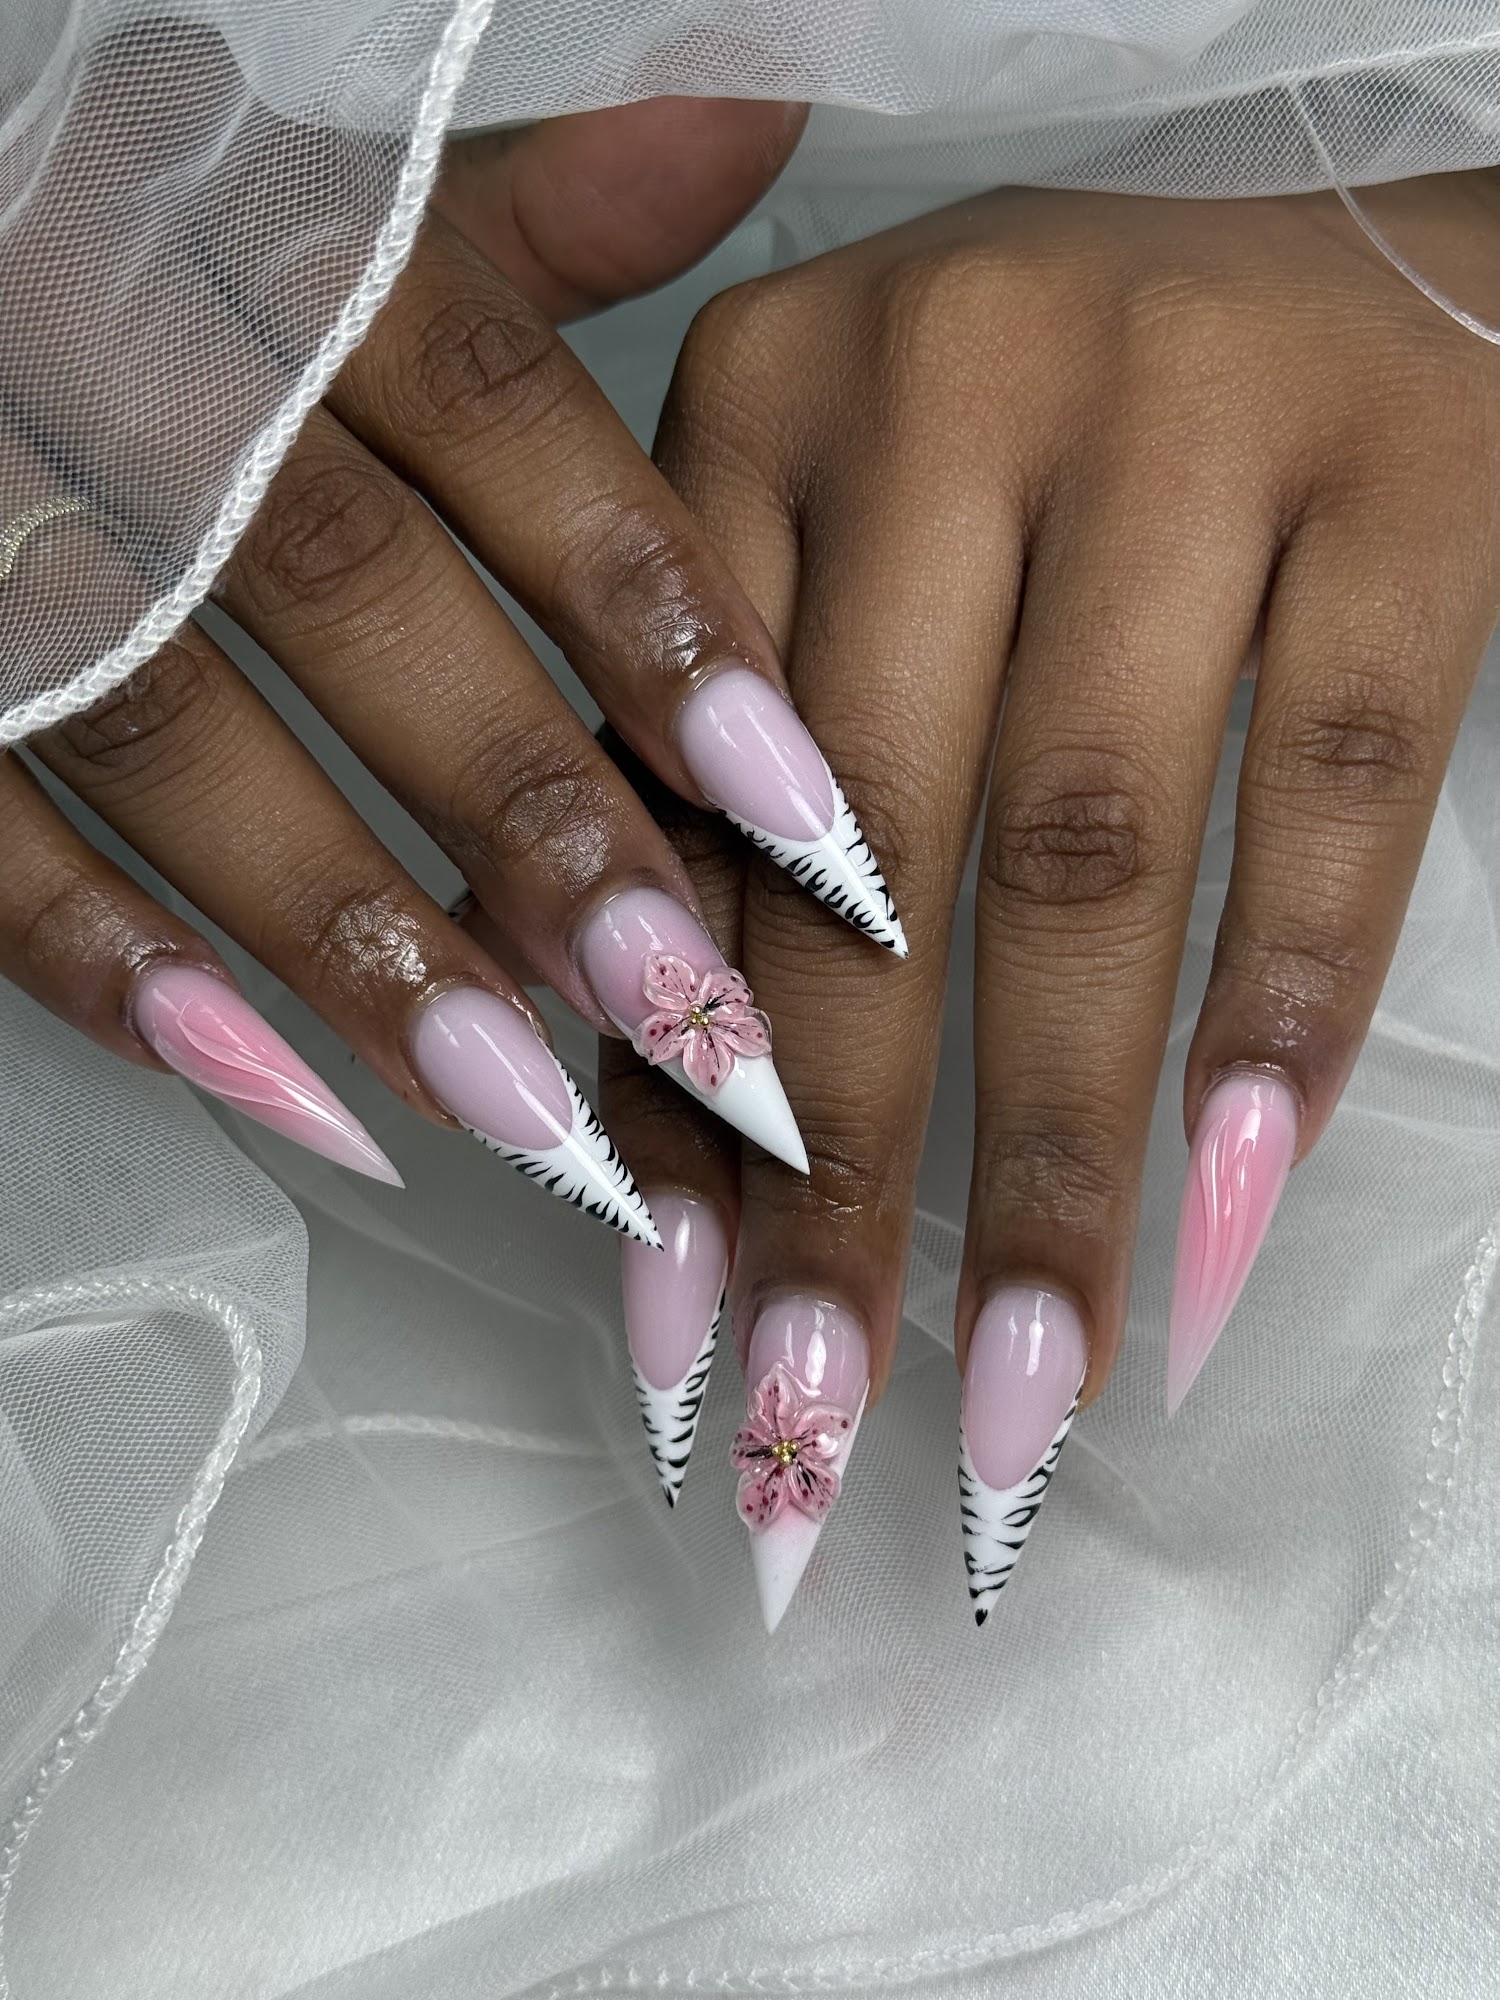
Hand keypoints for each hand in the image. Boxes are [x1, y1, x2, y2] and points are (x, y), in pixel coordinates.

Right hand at [0, 95, 907, 1242]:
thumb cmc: (136, 258)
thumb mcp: (323, 204)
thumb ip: (527, 209)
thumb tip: (749, 116)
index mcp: (258, 228)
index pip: (490, 400)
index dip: (647, 604)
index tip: (798, 802)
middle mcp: (114, 351)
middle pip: (343, 583)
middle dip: (524, 803)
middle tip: (681, 995)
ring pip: (166, 725)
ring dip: (351, 925)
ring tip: (521, 1096)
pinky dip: (110, 963)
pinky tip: (281, 1086)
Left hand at [602, 174, 1499, 1621]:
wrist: (1364, 264)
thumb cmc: (1062, 447)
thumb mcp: (856, 542)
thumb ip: (719, 754)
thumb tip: (607, 1065)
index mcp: (768, 392)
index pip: (685, 787)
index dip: (666, 1069)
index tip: (663, 1316)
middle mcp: (955, 372)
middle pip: (868, 847)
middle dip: (838, 1167)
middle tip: (811, 1416)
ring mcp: (1193, 409)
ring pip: (1086, 852)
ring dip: (1052, 1159)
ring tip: (1025, 1397)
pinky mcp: (1410, 471)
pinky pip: (1330, 789)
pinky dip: (1276, 1022)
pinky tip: (1227, 1229)